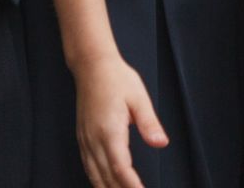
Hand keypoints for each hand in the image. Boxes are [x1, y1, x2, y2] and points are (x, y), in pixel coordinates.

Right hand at [73, 54, 167, 187]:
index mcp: (109, 131)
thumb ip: (149, 123)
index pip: (120, 168)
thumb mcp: (139, 97)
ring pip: (94, 175)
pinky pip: (88, 166)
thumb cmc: (116, 78)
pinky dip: (96, 180)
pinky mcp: (82, 138)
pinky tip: (104, 184)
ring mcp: (86, 140)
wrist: (92, 66)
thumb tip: (161, 142)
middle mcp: (94, 139)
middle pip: (106, 177)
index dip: (131, 185)